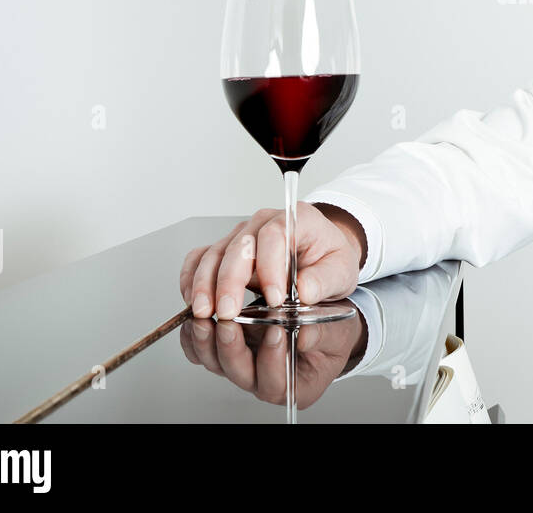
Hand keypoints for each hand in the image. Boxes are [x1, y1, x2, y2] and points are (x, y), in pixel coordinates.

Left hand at [178, 312, 368, 408]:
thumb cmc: (333, 332)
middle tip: (229, 323)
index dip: (271, 357)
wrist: (324, 321)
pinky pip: (203, 350)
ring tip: (205, 317)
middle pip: (239, 374)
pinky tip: (196, 315)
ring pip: (216, 363)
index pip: (274, 382)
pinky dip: (195, 335)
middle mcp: (264, 381)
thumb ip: (320, 334)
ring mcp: (244, 367)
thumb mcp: (337, 331)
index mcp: (294, 387)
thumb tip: (301, 334)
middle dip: (230, 349)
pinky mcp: (229, 351)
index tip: (275, 330)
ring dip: (207, 341)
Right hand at [180, 202, 367, 319]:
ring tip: (204, 312)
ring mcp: (241, 235)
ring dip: (205, 284)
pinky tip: (193, 301)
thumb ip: (324, 280)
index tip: (275, 298)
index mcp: (296, 219)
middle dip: (230, 282)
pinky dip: (192, 279)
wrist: (321, 250)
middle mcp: (263, 222)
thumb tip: (303, 292)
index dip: (271, 267)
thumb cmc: (329, 257)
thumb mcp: (341, 270)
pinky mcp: (225, 250)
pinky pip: (200, 258)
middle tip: (228, 313)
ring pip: (214, 253)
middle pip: (238, 246)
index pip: (275, 235)